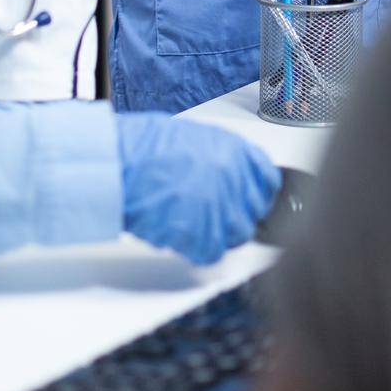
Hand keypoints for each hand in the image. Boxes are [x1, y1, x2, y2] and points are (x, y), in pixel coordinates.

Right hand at [117, 115, 280, 264]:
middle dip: (235, 216)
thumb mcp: (193, 137)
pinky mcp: (206, 237)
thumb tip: (222, 173)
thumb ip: (217, 157)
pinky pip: (211, 253)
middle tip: (214, 215)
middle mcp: (236, 180)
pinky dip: (197, 249)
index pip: (267, 180)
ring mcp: (224, 210)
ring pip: (237, 235)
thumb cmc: (146, 147)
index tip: (250, 199)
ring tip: (193, 224)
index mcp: (236, 151)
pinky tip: (180, 235)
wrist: (123, 165)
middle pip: (253, 212)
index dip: (257, 192)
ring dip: (217, 234)